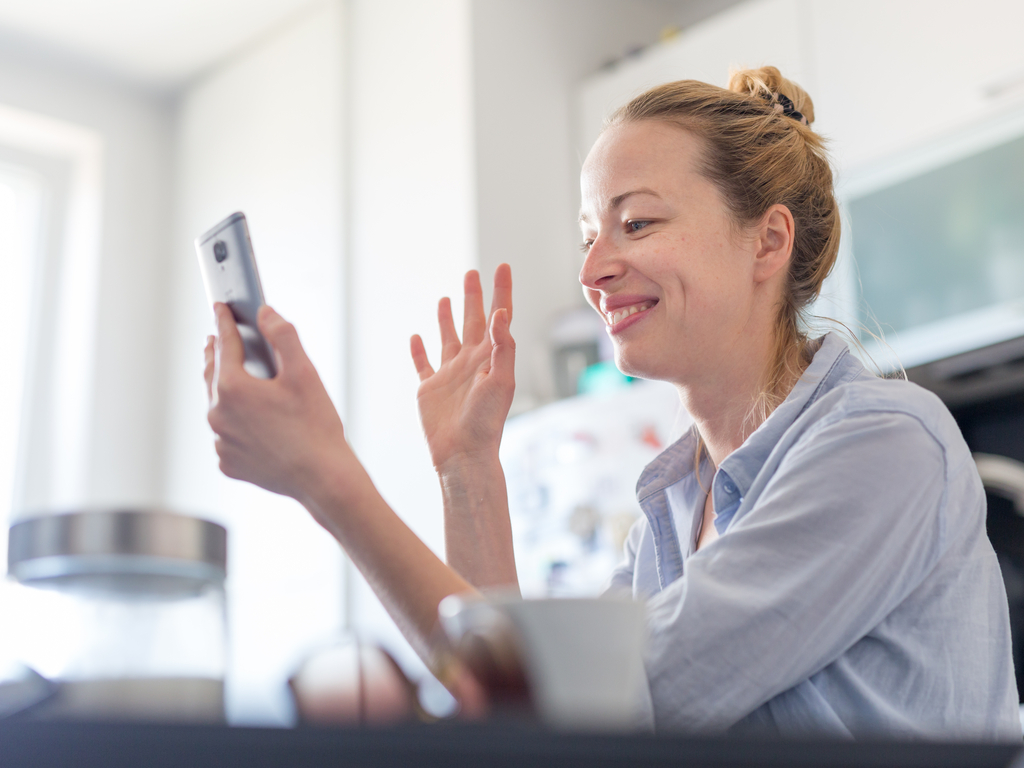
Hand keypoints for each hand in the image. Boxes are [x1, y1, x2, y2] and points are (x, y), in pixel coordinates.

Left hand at [204, 303, 353, 505]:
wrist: (323, 478)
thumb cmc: (316, 427)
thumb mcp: (304, 373)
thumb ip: (283, 336)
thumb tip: (266, 314)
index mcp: (232, 388)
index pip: (225, 345)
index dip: (224, 322)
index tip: (221, 309)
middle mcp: (217, 415)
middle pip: (213, 375)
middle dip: (215, 354)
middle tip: (217, 339)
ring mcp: (221, 442)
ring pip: (218, 407)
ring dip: (224, 391)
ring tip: (234, 378)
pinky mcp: (229, 463)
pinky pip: (227, 436)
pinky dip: (235, 424)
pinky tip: (252, 421)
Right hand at [410, 265, 514, 469]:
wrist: (463, 454)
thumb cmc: (486, 421)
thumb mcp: (500, 380)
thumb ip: (501, 346)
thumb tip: (500, 312)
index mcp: (490, 358)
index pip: (497, 317)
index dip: (501, 291)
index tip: (502, 266)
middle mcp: (470, 362)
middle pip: (472, 321)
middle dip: (472, 296)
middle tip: (471, 272)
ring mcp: (449, 375)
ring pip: (448, 338)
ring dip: (447, 318)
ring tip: (446, 298)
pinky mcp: (429, 389)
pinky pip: (423, 364)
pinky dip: (419, 350)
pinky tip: (416, 337)